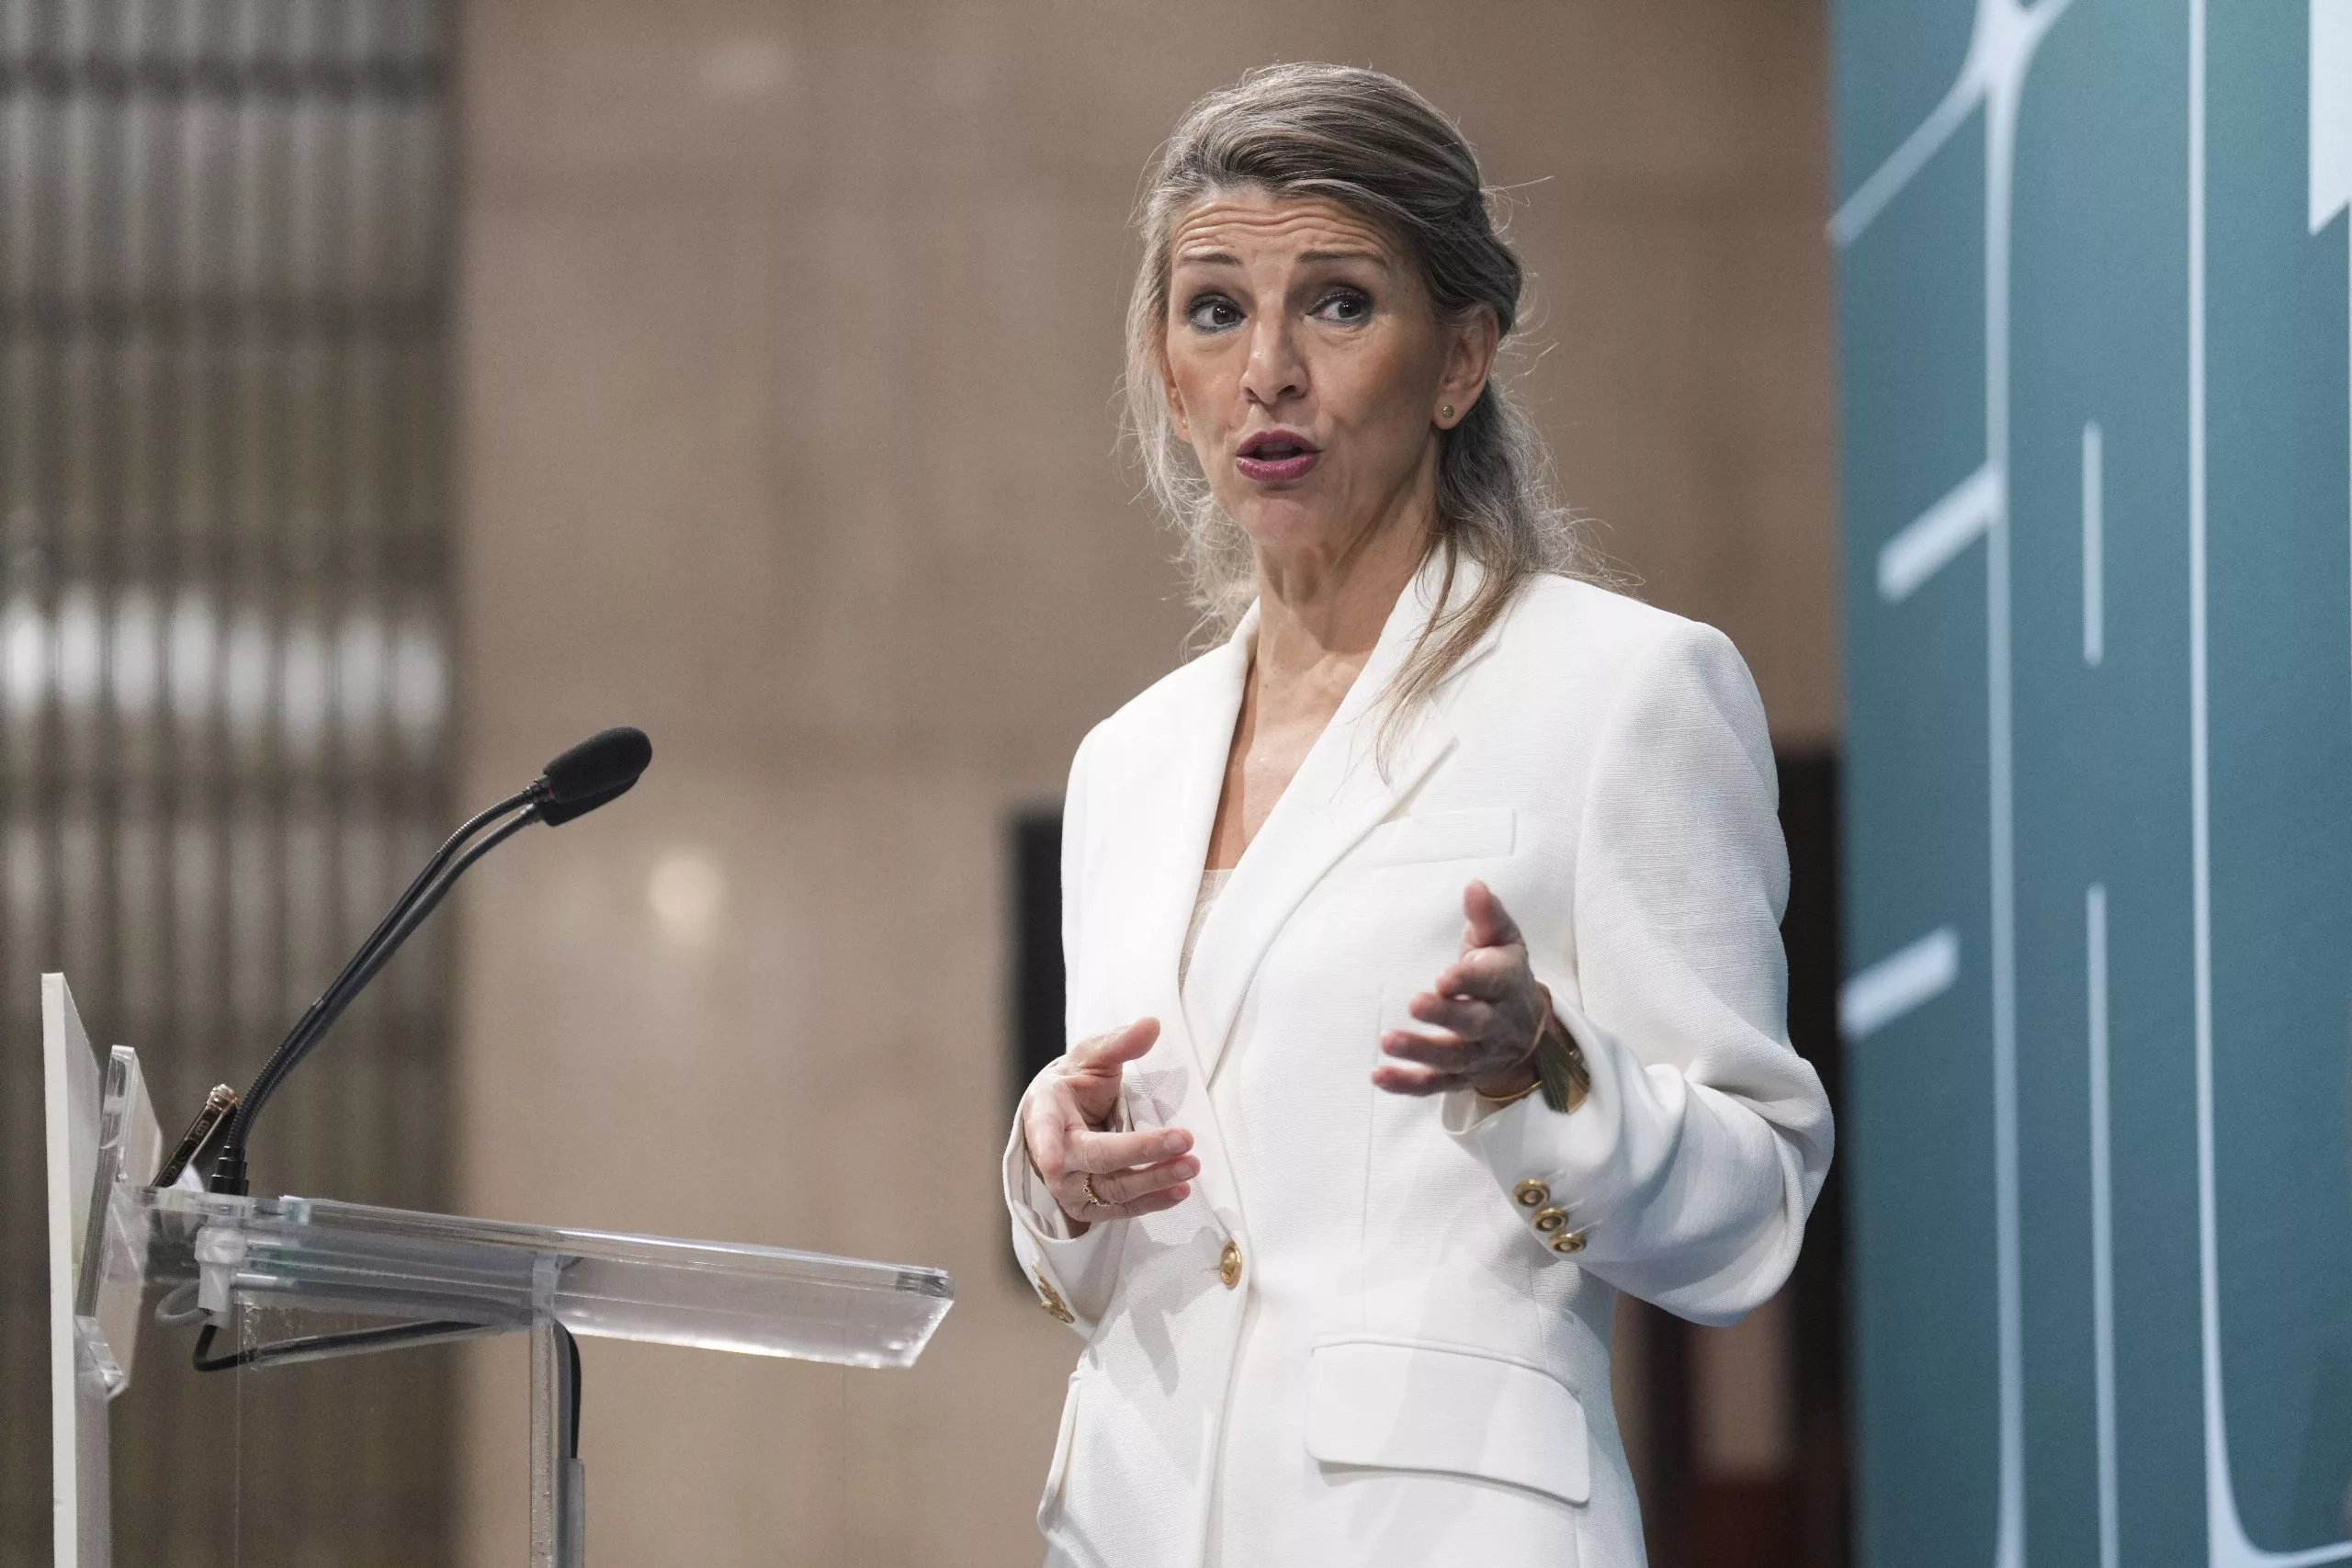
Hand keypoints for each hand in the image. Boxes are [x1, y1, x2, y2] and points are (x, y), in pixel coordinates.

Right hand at [1022, 1018, 1197, 1232]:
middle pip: (1097, 1158)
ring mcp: (1070, 1187)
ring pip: (1114, 1189)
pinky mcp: (1089, 1207)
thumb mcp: (1092, 1058)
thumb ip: (1118, 1043)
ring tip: (1191, 1164)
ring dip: (1156, 1178)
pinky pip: (1123, 1210)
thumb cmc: (1075, 1087)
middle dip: (1141, 1150)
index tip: (1052, 1161)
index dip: (1046, 1145)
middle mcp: (1053, 1156)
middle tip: (1183, 1139)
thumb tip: (1152, 1024)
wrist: (1065, 1123)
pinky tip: (1180, 1191)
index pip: (1044, 1129)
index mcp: (1045, 1112)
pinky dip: (1153, 1202)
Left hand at [1375, 880, 1549, 1097]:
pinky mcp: (1460, 1076)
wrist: (1529, 1031)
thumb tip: (1474, 886)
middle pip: (1474, 1024)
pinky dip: (1406, 1084)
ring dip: (1420, 1051)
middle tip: (1415, 1003)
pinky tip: (1379, 1075)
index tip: (1445, 976)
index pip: (1493, 982)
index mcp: (1508, 984)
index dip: (1470, 979)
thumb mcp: (1503, 941)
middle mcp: (1497, 1024)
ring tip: (1387, 1041)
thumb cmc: (1504, 976)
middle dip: (1446, 1015)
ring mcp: (1479, 1055)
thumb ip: (1487, 916)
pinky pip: (1434, 1085)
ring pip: (1452, 1058)